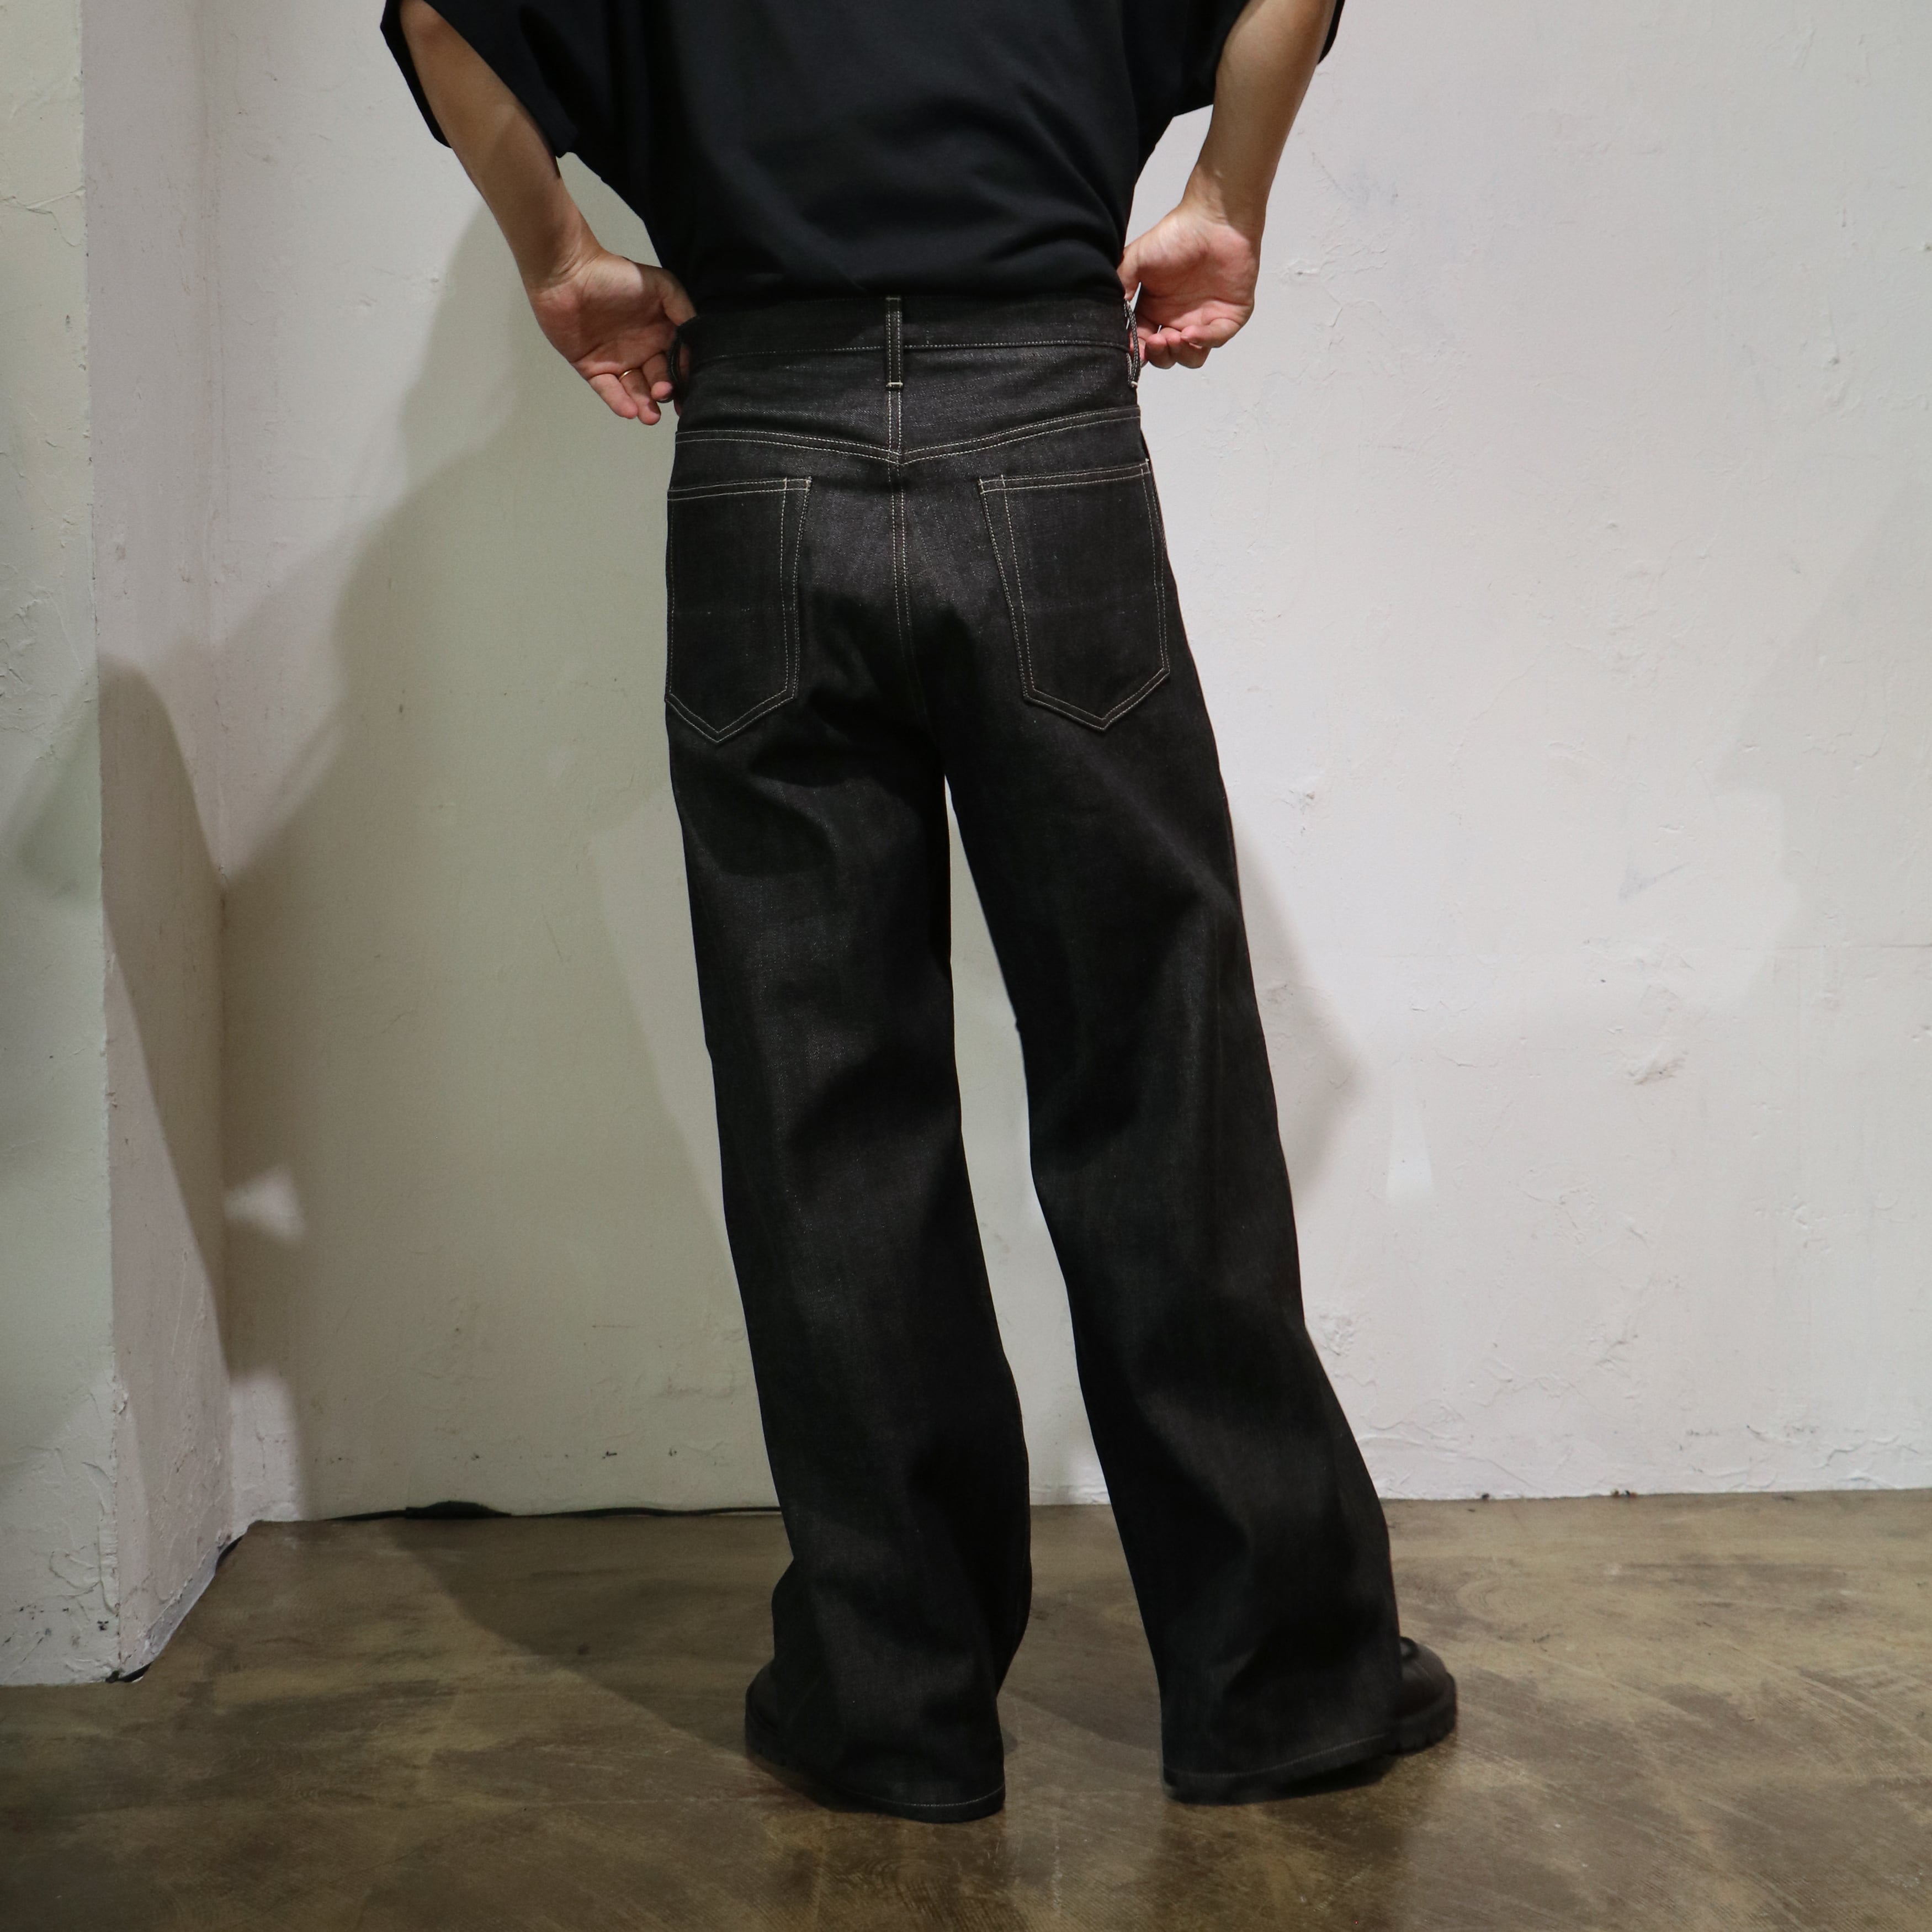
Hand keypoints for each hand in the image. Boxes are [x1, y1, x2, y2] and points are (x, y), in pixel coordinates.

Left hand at [526, 248, 695, 423]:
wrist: (568, 272)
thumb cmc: (616, 275)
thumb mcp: (662, 286)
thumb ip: (683, 310)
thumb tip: (698, 338)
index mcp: (660, 334)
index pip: (678, 362)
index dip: (685, 377)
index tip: (692, 390)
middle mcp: (641, 350)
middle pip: (658, 380)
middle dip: (664, 393)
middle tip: (664, 396)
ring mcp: (616, 361)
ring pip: (635, 390)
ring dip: (644, 405)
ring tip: (649, 416)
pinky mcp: (591, 368)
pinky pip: (608, 390)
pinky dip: (618, 401)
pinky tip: (629, 410)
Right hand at [1118, 195, 1261, 370]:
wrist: (1213, 219)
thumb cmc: (1176, 235)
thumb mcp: (1136, 259)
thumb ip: (1121, 286)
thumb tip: (1109, 316)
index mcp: (1155, 309)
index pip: (1143, 342)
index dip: (1138, 351)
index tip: (1132, 351)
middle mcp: (1178, 318)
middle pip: (1167, 356)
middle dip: (1159, 355)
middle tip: (1156, 342)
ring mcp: (1204, 320)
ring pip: (1191, 357)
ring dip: (1180, 354)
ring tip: (1174, 337)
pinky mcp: (1228, 317)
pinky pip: (1216, 339)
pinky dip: (1203, 341)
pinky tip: (1190, 332)